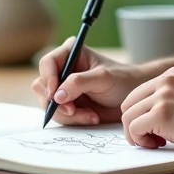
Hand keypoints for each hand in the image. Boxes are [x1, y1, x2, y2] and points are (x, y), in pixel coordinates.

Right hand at [32, 38, 148, 124]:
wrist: (132, 99)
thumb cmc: (122, 80)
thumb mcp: (103, 78)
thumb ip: (79, 83)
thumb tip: (56, 96)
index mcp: (70, 53)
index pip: (47, 63)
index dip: (48, 79)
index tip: (55, 95)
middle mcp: (63, 69)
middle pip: (42, 86)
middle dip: (56, 102)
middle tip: (73, 110)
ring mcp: (63, 88)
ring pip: (48, 104)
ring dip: (68, 114)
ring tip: (90, 115)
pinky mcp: (66, 104)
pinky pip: (59, 115)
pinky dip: (73, 120)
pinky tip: (91, 117)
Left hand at [120, 66, 173, 155]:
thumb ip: (173, 96)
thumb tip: (151, 113)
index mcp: (173, 74)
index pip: (139, 93)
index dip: (142, 114)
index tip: (154, 127)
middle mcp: (165, 81)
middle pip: (129, 103)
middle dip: (135, 123)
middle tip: (152, 137)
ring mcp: (162, 97)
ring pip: (128, 117)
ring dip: (138, 134)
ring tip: (156, 142)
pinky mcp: (160, 115)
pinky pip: (134, 129)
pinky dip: (141, 141)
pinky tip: (158, 144)